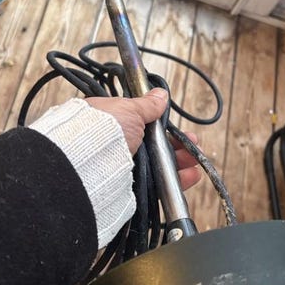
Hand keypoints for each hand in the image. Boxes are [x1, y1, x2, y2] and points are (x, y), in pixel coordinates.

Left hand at [85, 90, 200, 190]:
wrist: (89, 165)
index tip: (178, 128)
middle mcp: (117, 146)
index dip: (163, 127)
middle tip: (192, 145)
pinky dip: (175, 181)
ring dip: (180, 163)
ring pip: (158, 166)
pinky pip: (157, 186)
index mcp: (113, 123)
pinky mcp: (129, 189)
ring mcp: (123, 168)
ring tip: (194, 161)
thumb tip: (159, 95)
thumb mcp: (128, 109)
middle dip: (177, 146)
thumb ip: (147, 105)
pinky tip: (190, 177)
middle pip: (154, 147)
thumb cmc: (103, 131)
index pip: (142, 124)